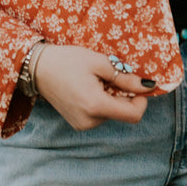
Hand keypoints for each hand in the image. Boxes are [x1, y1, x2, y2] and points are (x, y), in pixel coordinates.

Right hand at [32, 44, 152, 130]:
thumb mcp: (99, 62)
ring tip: (94, 80)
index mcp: (96, 105)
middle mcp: (90, 121)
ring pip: (111, 113)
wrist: (38, 68)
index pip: (133, 115)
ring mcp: (83, 125)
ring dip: (111, 98)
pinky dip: (101, 102)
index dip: (141, 100)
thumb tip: (148, 86)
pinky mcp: (78, 124)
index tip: (137, 84)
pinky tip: (87, 88)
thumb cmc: (68, 60)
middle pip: (122, 112)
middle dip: (123, 94)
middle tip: (108, 75)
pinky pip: (99, 115)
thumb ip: (125, 77)